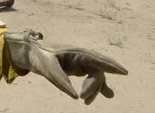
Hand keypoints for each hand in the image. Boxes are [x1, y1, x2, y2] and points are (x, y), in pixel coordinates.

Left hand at [4, 30, 127, 104]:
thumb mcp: (47, 69)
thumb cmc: (39, 57)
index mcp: (76, 52)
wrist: (31, 53)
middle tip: (84, 100)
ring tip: (86, 102)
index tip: (124, 73)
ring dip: (94, 89)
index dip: (111, 66)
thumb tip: (75, 96)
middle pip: (97, 71)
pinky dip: (96, 87)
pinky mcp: (78, 67)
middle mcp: (81, 55)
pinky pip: (92, 77)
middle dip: (95, 85)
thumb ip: (61, 81)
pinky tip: (106, 95)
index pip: (97, 59)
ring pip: (96, 75)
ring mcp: (81, 61)